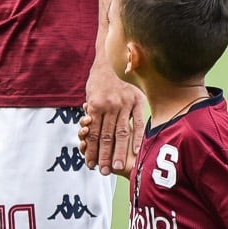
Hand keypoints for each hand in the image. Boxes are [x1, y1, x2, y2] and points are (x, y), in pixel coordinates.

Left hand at [82, 61, 144, 176]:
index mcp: (95, 105)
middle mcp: (109, 105)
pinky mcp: (138, 100)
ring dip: (120, 152)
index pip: (94, 133)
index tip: (91, 164)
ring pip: (122, 132)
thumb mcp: (90, 94)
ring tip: (118, 167)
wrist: (113, 56)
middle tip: (105, 172)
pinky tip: (136, 150)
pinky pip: (138, 122)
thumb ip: (92, 113)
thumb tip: (89, 133)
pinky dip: (137, 137)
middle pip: (107, 136)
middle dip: (105, 156)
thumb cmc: (99, 78)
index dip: (92, 150)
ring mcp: (125, 103)